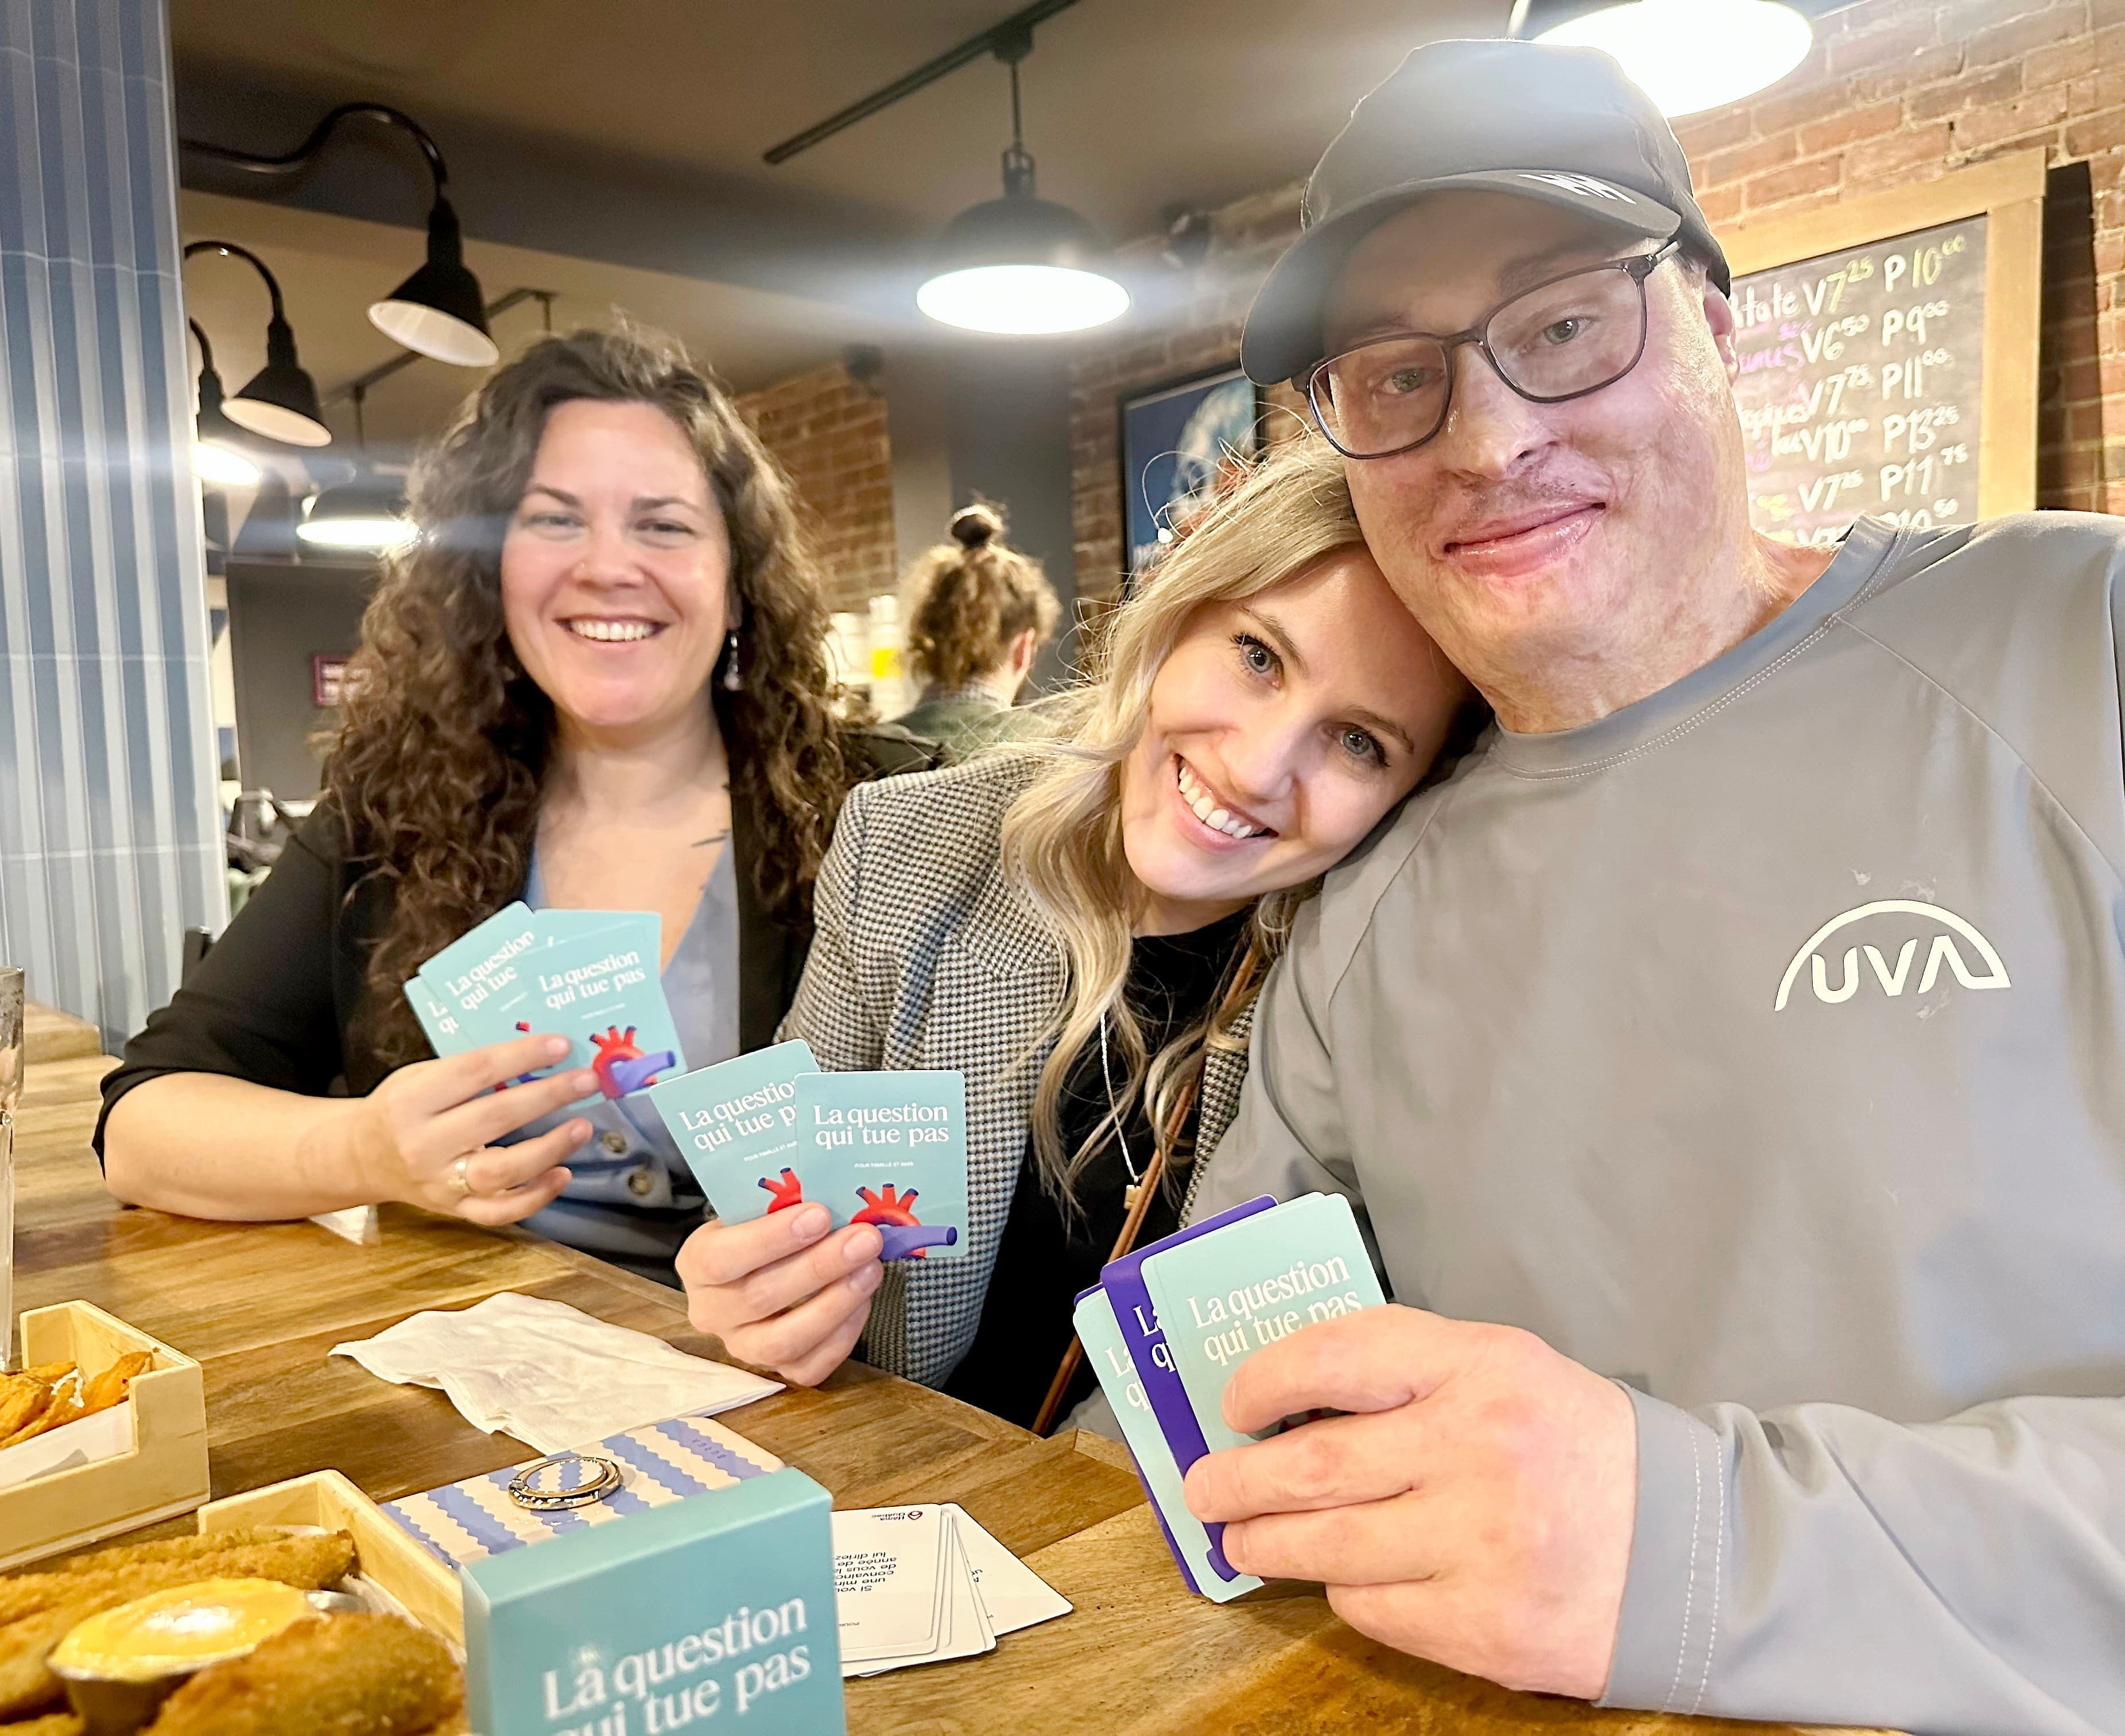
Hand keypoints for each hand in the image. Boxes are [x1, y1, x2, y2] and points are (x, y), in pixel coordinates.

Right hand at [342, 1032, 595, 1225]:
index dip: (521, 1056)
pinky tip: (562, 1174)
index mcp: (411, 1100)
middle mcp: (423, 1144)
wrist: (361, 1158)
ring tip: (582, 1126)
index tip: (560, 1045)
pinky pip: (498, 1212)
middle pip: (495, 1118)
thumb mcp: (419, 1077)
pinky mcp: (453, 1210)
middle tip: (587, 1080)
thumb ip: (468, 1070)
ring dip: (549, 1148)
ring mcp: (439, 1183)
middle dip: (547, 1096)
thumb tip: (540, 1055)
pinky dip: (534, 1197)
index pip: (475, 1071)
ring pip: (501, 1171)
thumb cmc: (401, 1109)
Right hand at [676, 1205, 882, 1384]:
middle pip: (760, 1297)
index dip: (772, 1238)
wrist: (756, 1267)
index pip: (723, 1258)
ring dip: (835, 1303)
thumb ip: (782, 1206)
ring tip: (870, 1269)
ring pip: (783, 1341)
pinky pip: (809, 1367)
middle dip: (819, 1266)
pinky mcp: (777, 1371)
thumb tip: (836, 1198)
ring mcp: (742, 1347)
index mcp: (697, 1264)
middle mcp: (711, 1312)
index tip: (819, 1214)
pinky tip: (863, 1300)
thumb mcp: (756, 1210)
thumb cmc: (760, 1230)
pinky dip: (842, 1335)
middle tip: (863, 1239)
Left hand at [1181, 1305, 1637, 1700]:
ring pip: (1328, 1546)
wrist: (1688, 1549)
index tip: (1235, 1404)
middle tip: (1204, 1488)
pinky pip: (1373, 1607)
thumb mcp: (1503, 1371)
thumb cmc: (1571, 1447)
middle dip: (1237, 1481)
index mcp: (1482, 1368)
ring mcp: (1484, 1544)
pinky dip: (1343, 1590)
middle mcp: (1481, 1450)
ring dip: (1267, 1544)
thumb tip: (1285, 1401)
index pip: (1339, 1355)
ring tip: (1243, 1539)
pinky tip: (1342, 1576)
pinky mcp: (1488, 1627)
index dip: (1266, 1378)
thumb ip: (1406, 1373)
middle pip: (1314, 1465)